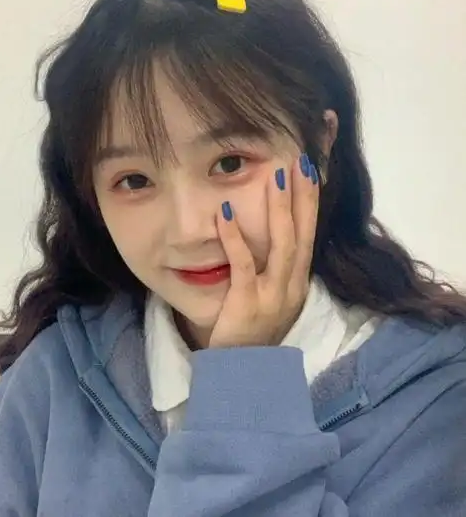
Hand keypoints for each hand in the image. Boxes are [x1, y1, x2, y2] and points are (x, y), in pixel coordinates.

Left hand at [209, 154, 318, 348]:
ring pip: (282, 246)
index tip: (310, 175)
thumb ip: (275, 272)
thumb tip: (273, 238)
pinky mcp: (247, 303)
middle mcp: (291, 287)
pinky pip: (242, 266)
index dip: (310, 206)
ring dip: (280, 210)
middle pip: (302, 236)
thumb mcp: (274, 300)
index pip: (307, 238)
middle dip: (304, 198)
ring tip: (277, 177)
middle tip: (301, 164)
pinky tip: (225, 214)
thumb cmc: (254, 331)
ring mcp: (272, 296)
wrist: (242, 372)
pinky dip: (235, 239)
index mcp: (297, 284)